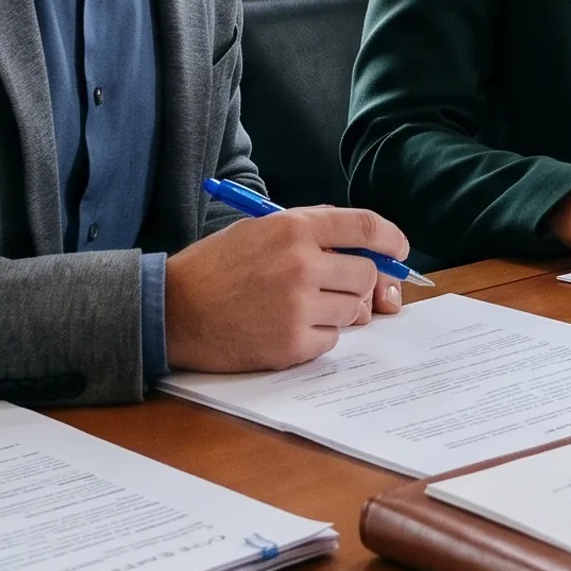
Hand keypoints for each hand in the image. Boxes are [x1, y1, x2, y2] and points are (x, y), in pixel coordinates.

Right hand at [165, 207, 409, 372]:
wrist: (172, 311)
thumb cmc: (216, 268)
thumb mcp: (259, 230)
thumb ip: (311, 230)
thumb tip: (362, 243)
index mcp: (294, 228)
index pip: (366, 226)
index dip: (391, 239)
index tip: (398, 249)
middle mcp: (302, 264)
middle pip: (366, 274)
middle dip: (358, 282)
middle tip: (335, 287)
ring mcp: (298, 307)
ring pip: (351, 310)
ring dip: (335, 310)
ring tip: (295, 306)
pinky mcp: (292, 343)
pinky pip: (331, 340)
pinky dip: (316, 336)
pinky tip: (283, 326)